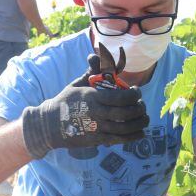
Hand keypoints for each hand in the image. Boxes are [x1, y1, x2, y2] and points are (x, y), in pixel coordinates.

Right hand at [20, 54, 147, 158]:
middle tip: (142, 105)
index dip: (133, 94)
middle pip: (125, 112)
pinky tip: (141, 133)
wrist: (51, 124)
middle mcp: (97, 113)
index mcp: (93, 97)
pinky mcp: (98, 140)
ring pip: (125, 127)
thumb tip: (95, 54)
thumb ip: (91, 72)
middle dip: (139, 108)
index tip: (137, 91)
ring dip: (139, 123)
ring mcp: (98, 128)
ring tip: (145, 118)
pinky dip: (133, 137)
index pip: (120, 96)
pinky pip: (119, 139)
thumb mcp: (78, 84)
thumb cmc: (67, 101)